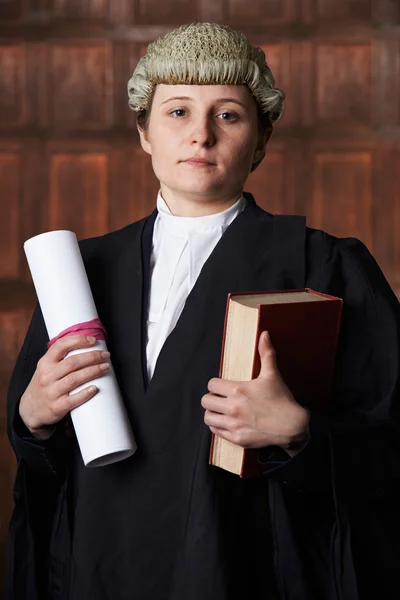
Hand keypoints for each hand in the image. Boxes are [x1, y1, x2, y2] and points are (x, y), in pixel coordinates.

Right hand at [19, 335, 109, 439]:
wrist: (30, 410)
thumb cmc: (44, 385)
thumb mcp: (45, 368)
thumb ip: (60, 358)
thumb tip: (86, 346)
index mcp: (45, 363)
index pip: (61, 345)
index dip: (79, 340)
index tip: (94, 340)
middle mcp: (47, 376)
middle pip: (73, 362)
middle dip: (93, 357)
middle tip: (106, 355)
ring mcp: (51, 392)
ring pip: (75, 379)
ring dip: (93, 372)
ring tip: (105, 368)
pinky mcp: (56, 407)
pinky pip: (73, 399)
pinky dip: (85, 393)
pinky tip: (95, 388)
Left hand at [201, 331, 309, 455]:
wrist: (293, 427)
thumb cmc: (282, 400)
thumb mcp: (272, 375)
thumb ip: (266, 353)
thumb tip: (264, 334)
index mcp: (238, 390)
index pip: (211, 385)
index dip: (215, 384)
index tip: (221, 387)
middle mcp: (233, 407)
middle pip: (205, 401)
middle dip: (211, 398)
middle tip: (219, 398)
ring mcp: (234, 424)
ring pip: (208, 417)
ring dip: (212, 413)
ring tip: (220, 411)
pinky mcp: (237, 438)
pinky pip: (216, 432)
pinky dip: (218, 426)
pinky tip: (225, 422)